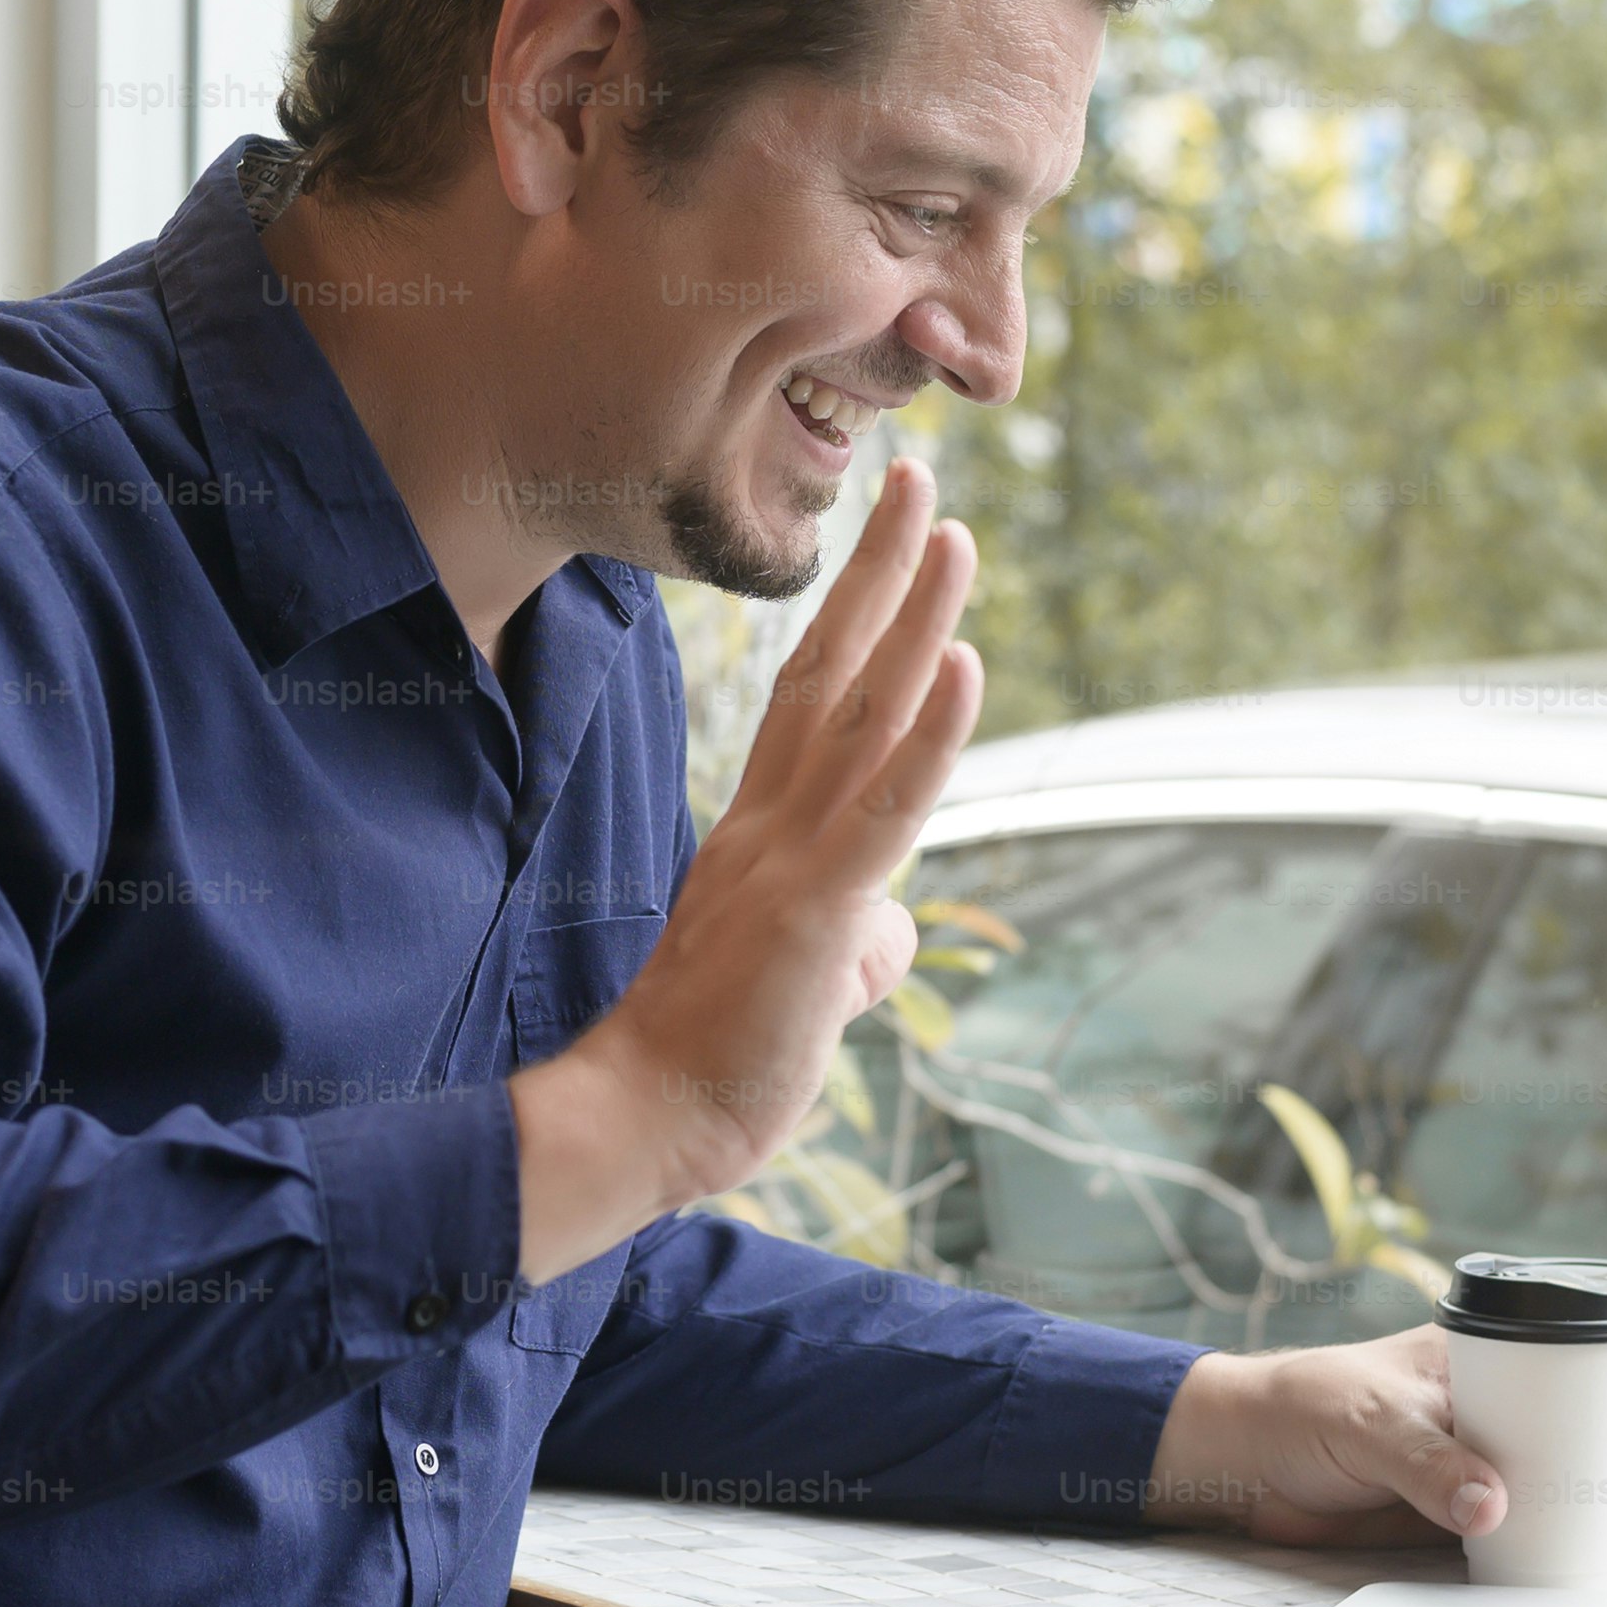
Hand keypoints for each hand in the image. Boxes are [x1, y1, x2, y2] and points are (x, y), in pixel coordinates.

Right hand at [508, 459, 980, 1283]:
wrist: (641, 1122)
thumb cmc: (714, 1066)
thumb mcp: (804, 989)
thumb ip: (852, 944)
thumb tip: (893, 938)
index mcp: (764, 834)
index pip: (816, 703)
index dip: (857, 617)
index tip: (892, 542)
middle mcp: (772, 824)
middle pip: (835, 673)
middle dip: (883, 574)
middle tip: (922, 483)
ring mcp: (790, 859)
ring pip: (864, 716)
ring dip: (915, 618)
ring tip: (956, 533)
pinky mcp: (812, 909)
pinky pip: (884, 806)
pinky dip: (931, 732)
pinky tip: (966, 660)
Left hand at [1143, 1327, 1606, 1559]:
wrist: (1247, 1464)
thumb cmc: (1302, 1408)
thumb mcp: (1366, 1420)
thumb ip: (1426, 1461)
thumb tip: (1495, 1509)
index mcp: (1494, 1355)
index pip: (1603, 1351)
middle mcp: (1511, 1403)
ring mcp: (1500, 1458)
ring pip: (1595, 1479)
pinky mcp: (1477, 1512)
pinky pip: (1550, 1528)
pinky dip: (1587, 1546)